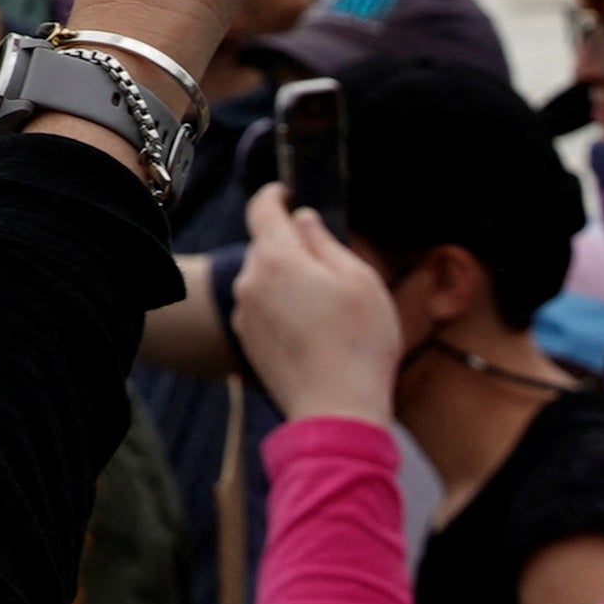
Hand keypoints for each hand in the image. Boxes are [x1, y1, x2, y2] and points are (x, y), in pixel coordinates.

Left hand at [232, 183, 412, 423]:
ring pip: (265, 281)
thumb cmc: (357, 344)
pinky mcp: (249, 342)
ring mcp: (245, 314)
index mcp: (276, 258)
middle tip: (331, 269)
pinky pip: (264, 310)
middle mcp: (250, 281)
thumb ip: (326, 242)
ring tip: (329, 311)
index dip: (275, 195)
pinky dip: (284, 312)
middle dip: (292, 249)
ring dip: (288, 284)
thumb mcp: (359, 280)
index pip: (262, 208)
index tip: (286, 192)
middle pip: (266, 247)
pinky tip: (315, 334)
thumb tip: (303, 220)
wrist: (336, 411)